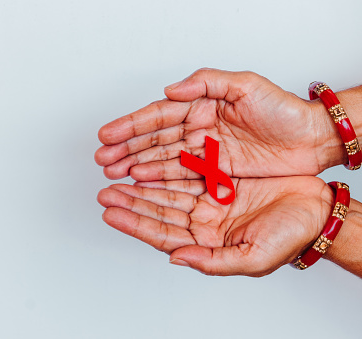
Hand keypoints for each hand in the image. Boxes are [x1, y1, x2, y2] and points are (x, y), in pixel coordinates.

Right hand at [95, 69, 344, 180]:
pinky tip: (140, 182)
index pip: (158, 115)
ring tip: (113, 174)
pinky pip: (180, 176)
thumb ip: (207, 82)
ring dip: (136, 166)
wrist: (309, 140)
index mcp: (200, 105)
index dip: (131, 125)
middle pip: (153, 140)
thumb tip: (171, 89)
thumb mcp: (246, 86)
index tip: (107, 135)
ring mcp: (202, 152)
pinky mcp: (212, 172)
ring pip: (161, 159)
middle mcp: (196, 129)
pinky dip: (158, 180)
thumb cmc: (281, 110)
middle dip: (125, 149)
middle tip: (102, 159)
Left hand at [97, 176, 333, 275]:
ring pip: (166, 190)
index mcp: (206, 242)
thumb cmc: (290, 236)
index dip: (134, 223)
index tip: (109, 213)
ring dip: (141, 183)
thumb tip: (176, 258)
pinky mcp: (217, 177)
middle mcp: (202, 221)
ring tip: (116, 175)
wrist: (316, 207)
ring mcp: (208, 198)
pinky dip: (164, 167)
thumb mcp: (252, 258)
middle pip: (157, 210)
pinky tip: (146, 163)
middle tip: (105, 190)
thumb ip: (212, 262)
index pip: (160, 234)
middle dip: (129, 200)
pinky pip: (184, 171)